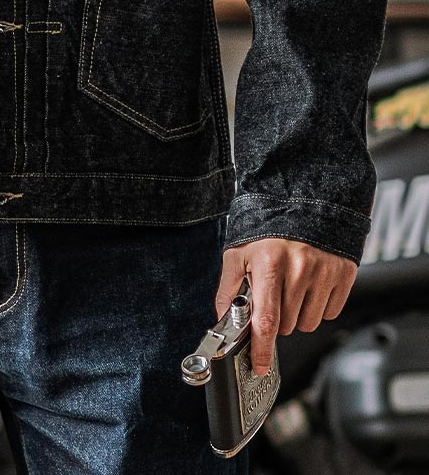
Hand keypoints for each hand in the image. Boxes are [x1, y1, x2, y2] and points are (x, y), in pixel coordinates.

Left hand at [215, 238, 356, 374]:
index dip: (262, 349)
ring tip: (292, 287)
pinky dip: (319, 306)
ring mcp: (324, 272)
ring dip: (298, 314)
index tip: (259, 366)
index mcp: (269, 263)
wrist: (307, 202)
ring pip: (308, 323)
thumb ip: (228, 287)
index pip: (266, 320)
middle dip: (277, 319)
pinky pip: (330, 313)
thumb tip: (223, 318)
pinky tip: (310, 285)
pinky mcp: (344, 274)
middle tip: (273, 295)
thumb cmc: (268, 228)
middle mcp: (299, 269)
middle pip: (287, 325)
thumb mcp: (239, 252)